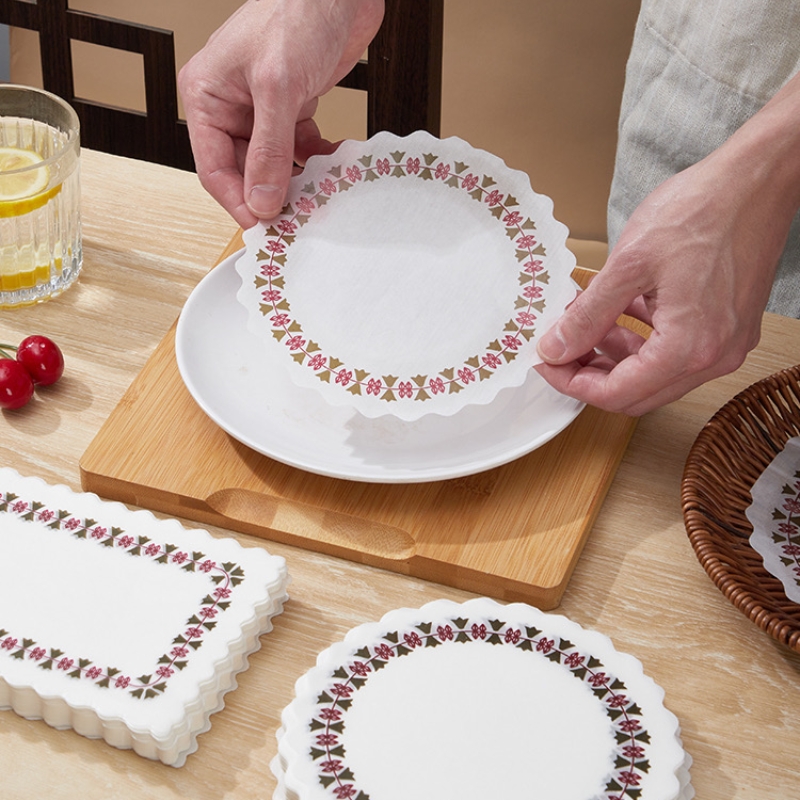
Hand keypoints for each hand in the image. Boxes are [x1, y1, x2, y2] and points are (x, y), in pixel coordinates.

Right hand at [179, 0, 383, 227]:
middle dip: (268, 194)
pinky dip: (317, 160)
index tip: (261, 227)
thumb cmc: (295, 12)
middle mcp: (231, 105)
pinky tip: (332, 167)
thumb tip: (261, 198)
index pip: (212, 166)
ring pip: (273, 163)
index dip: (236, 200)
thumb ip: (269, 149)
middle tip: (294, 218)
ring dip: (295, 181)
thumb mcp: (277, 86)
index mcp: (207, 96)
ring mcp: (263, 108)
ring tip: (315, 197)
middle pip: (243, 170)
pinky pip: (300, 148)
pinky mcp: (293, 106)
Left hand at [536, 139, 799, 415]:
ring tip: (586, 328)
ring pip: (656, 377)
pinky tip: (621, 314)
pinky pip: (677, 354)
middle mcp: (714, 358)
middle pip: (637, 394)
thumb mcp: (628, 265)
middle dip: (591, 375)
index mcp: (689, 348)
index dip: (571, 382)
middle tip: (560, 350)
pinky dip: (644, 342)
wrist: (757, 179)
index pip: (616, 394)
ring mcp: (726, 345)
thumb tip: (555, 348)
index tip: (546, 362)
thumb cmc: (703, 210)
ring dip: (616, 359)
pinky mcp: (730, 328)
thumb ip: (588, 315)